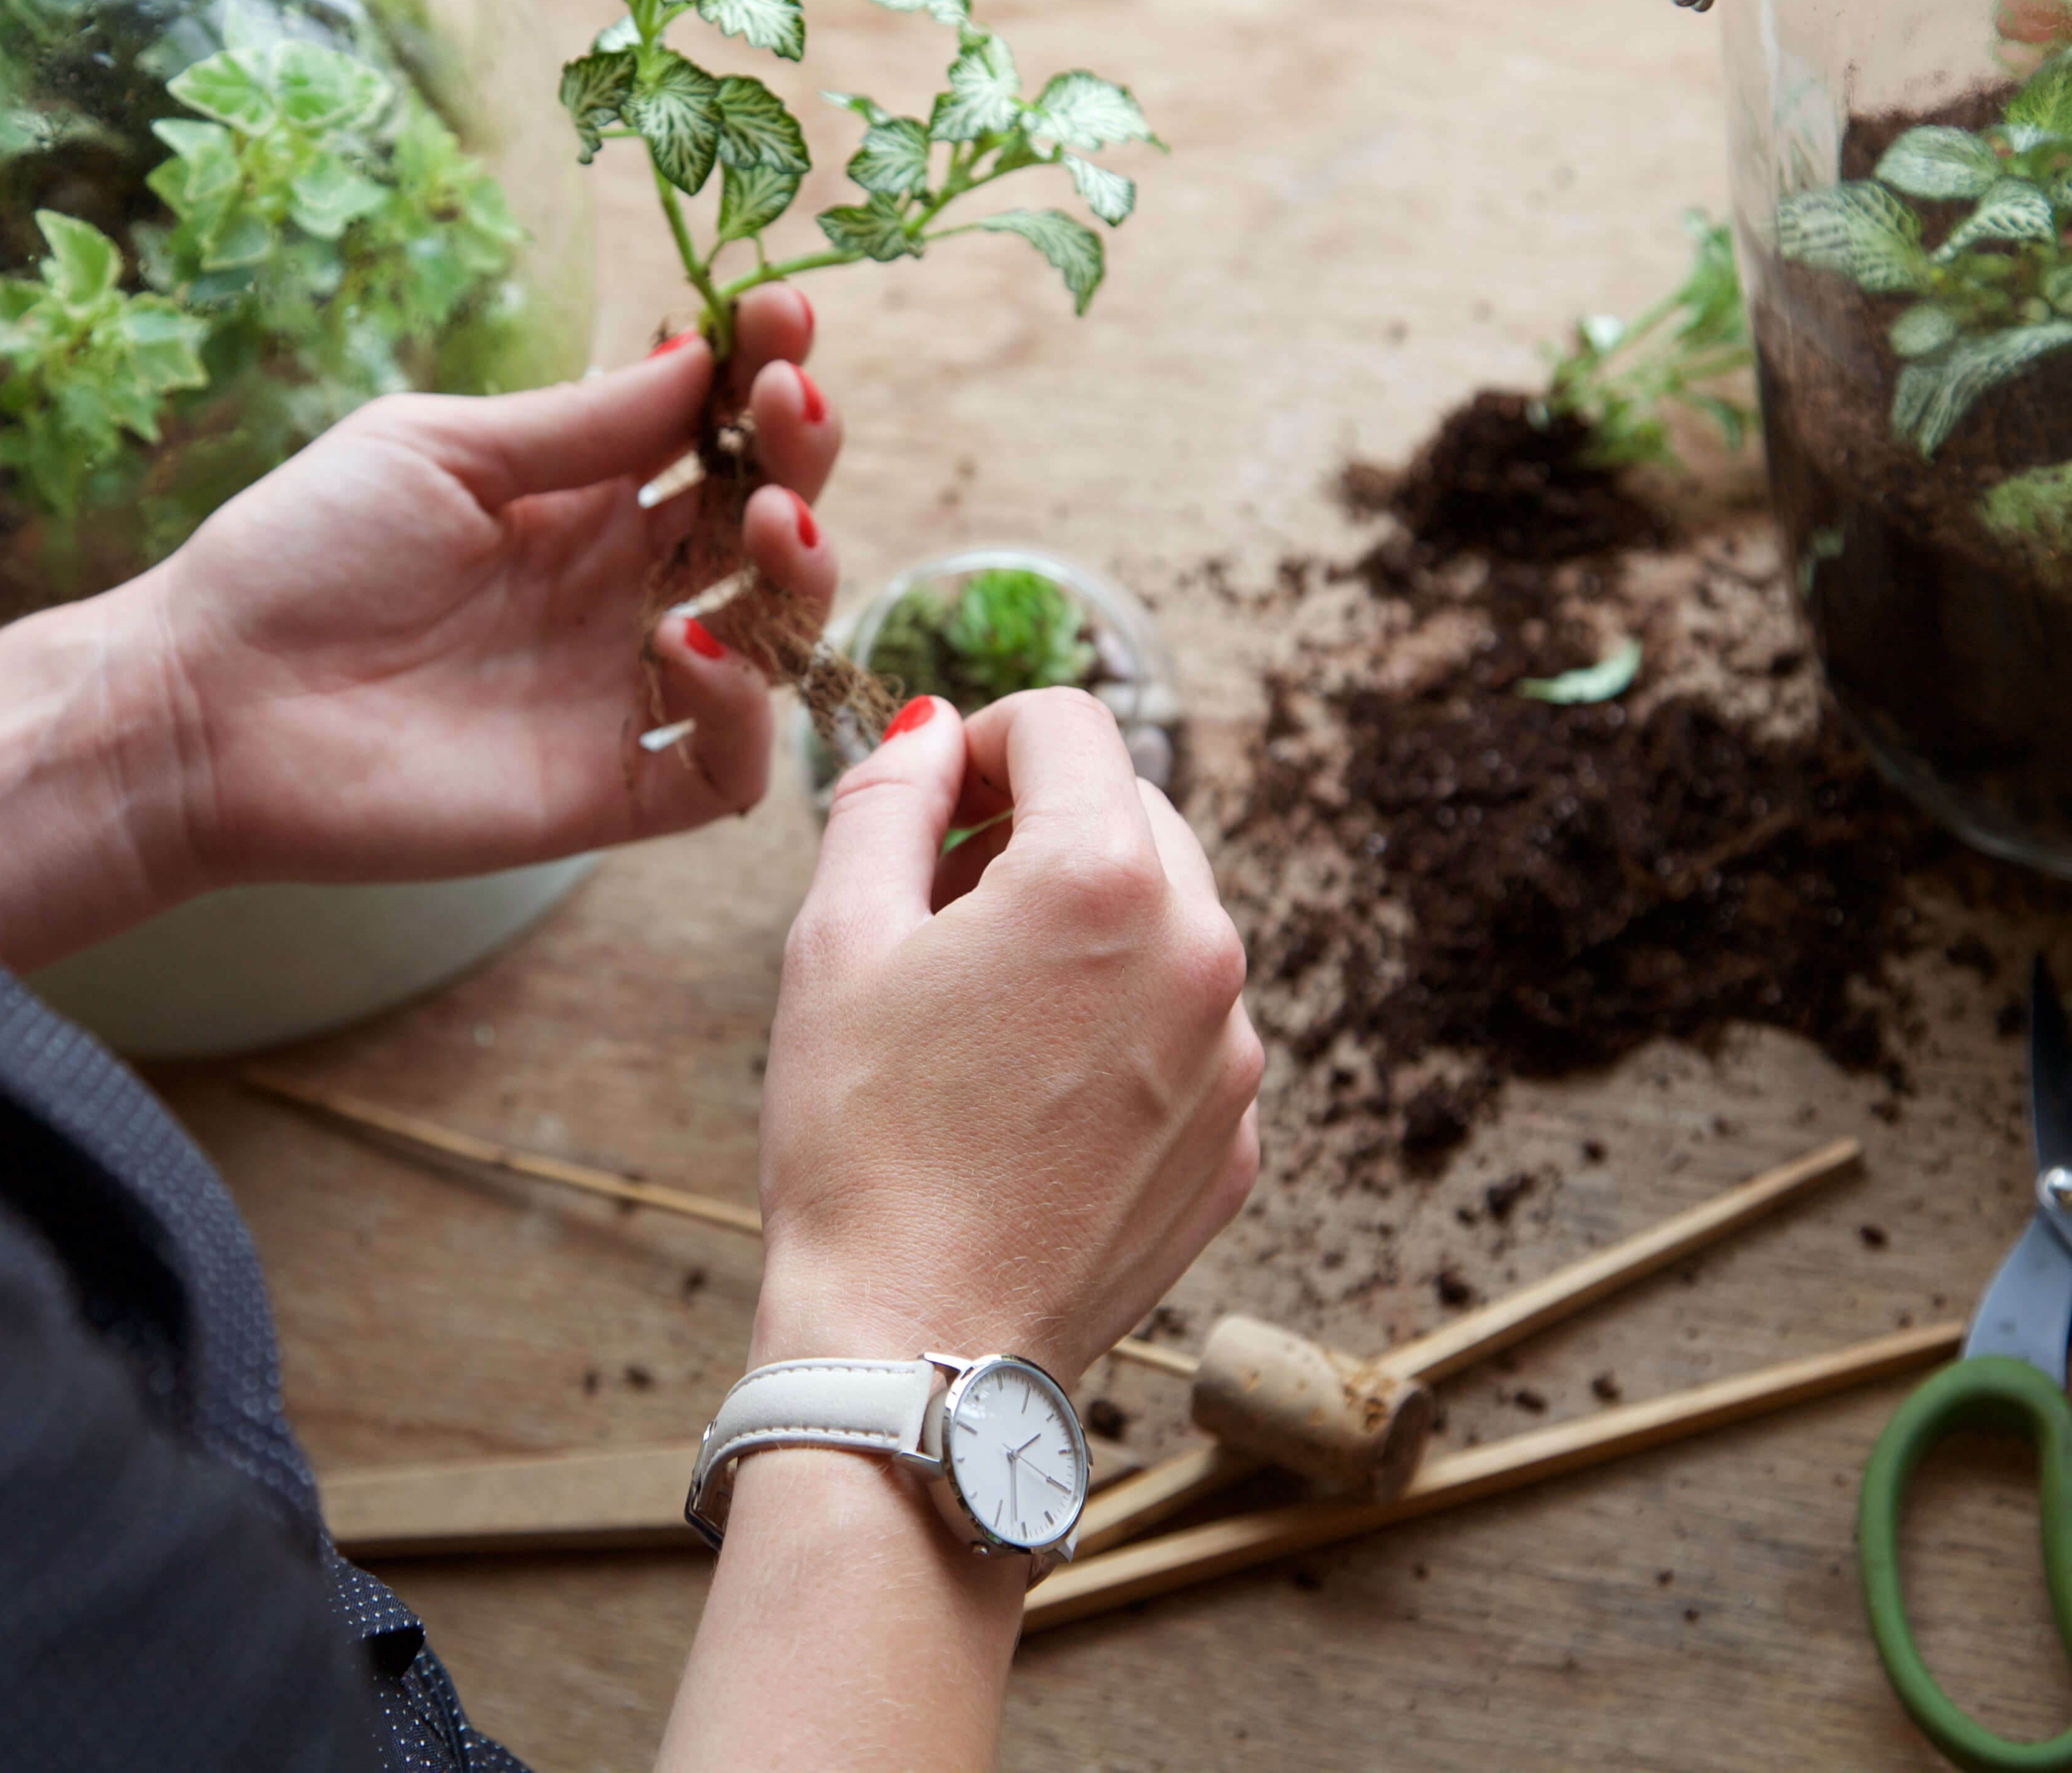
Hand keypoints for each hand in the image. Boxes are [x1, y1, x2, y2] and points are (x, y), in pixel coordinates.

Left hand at [130, 285, 837, 890]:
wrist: (205, 705)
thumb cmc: (297, 556)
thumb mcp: (437, 451)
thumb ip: (575, 424)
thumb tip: (702, 355)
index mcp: (577, 502)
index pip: (711, 435)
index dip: (760, 375)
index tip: (778, 314)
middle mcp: (616, 594)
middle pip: (761, 527)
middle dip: (801, 455)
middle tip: (787, 408)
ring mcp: (618, 693)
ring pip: (772, 643)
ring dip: (797, 574)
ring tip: (763, 520)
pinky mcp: (606, 792)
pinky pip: (725, 770)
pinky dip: (739, 711)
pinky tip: (678, 650)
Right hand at [750, 689, 1263, 1385]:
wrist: (918, 1346)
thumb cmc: (861, 1143)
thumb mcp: (834, 941)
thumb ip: (886, 800)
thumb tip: (926, 727)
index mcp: (1103, 878)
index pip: (1068, 724)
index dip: (983, 738)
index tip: (933, 796)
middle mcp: (1201, 951)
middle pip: (1130, 813)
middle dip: (1037, 827)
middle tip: (940, 902)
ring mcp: (1233, 1056)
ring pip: (1167, 923)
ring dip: (1083, 927)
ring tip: (982, 1009)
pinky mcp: (1236, 1141)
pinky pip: (1187, 1031)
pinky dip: (1120, 1026)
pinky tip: (1032, 1091)